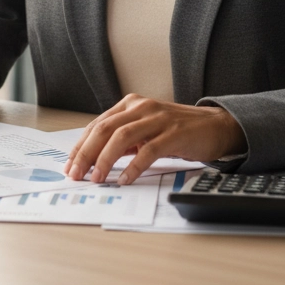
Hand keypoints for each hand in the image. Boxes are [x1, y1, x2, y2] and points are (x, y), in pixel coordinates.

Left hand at [63, 93, 244, 184]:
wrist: (215, 125)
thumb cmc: (177, 130)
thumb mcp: (145, 130)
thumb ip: (123, 140)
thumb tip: (95, 160)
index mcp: (130, 105)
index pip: (97, 125)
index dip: (80, 146)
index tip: (70, 165)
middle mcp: (140, 107)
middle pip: (104, 129)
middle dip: (86, 154)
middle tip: (76, 174)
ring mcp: (157, 118)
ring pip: (121, 137)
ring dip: (105, 160)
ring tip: (96, 178)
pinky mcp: (173, 133)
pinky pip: (148, 150)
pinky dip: (133, 167)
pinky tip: (125, 180)